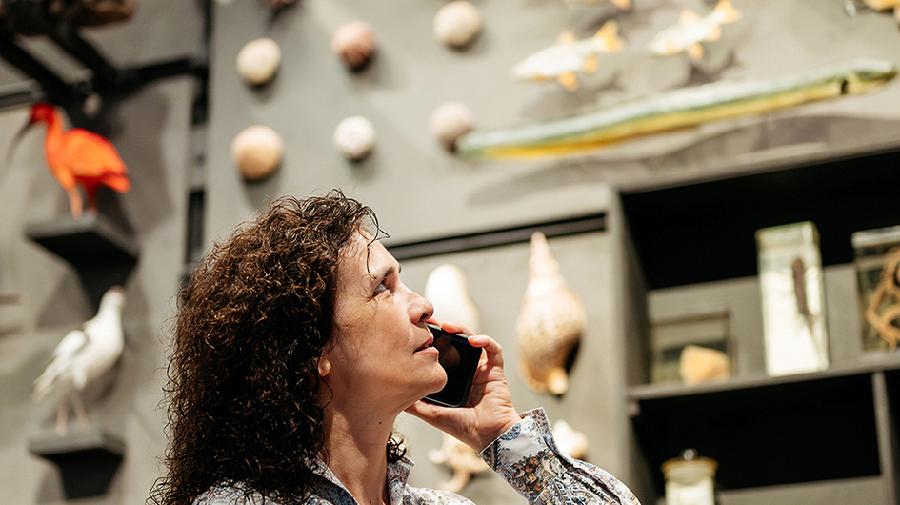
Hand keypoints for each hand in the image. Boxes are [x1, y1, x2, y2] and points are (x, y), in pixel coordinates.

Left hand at [406, 319, 520, 451]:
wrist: (488, 437)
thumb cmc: (463, 427)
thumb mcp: (432, 414)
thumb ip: (415, 404)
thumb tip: (392, 396)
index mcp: (453, 378)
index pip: (442, 353)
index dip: (432, 341)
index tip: (419, 332)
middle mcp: (467, 370)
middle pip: (456, 343)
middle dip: (445, 331)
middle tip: (431, 322)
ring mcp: (482, 369)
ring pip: (473, 341)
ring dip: (462, 330)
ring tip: (448, 327)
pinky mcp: (496, 370)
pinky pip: (494, 350)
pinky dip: (485, 341)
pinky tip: (473, 340)